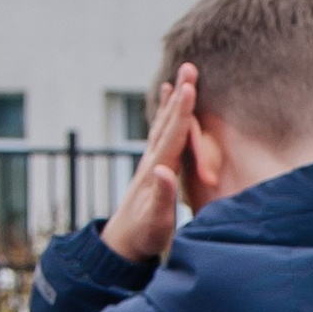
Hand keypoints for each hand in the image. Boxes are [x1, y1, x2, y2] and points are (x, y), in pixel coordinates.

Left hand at [103, 66, 197, 261]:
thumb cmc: (144, 235)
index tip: (190, 86)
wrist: (122, 243)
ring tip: (178, 78)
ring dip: (172, 101)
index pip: (173, 135)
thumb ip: (161, 196)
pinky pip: (160, 133)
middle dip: (180, 95)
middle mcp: (152, 161)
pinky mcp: (151, 166)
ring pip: (163, 124)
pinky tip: (167, 102)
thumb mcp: (156, 221)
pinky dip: (165, 115)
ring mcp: (150, 162)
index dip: (182, 111)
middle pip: (168, 122)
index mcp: (158, 171)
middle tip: (189, 67)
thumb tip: (162, 171)